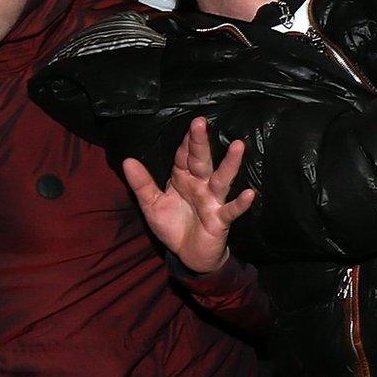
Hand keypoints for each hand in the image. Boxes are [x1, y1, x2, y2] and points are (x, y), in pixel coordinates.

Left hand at [121, 117, 255, 273]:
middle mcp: (200, 185)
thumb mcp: (152, 204)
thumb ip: (141, 184)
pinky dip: (240, 203)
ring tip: (238, 146)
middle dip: (201, 143)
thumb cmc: (173, 225)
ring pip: (222, 180)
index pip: (183, 155)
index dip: (185, 141)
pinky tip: (249, 194)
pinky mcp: (220, 220)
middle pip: (201, 161)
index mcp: (183, 178)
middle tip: (201, 121)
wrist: (188, 254)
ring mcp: (212, 201)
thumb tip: (128, 160)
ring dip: (230, 164)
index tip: (190, 124)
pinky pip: (231, 210)